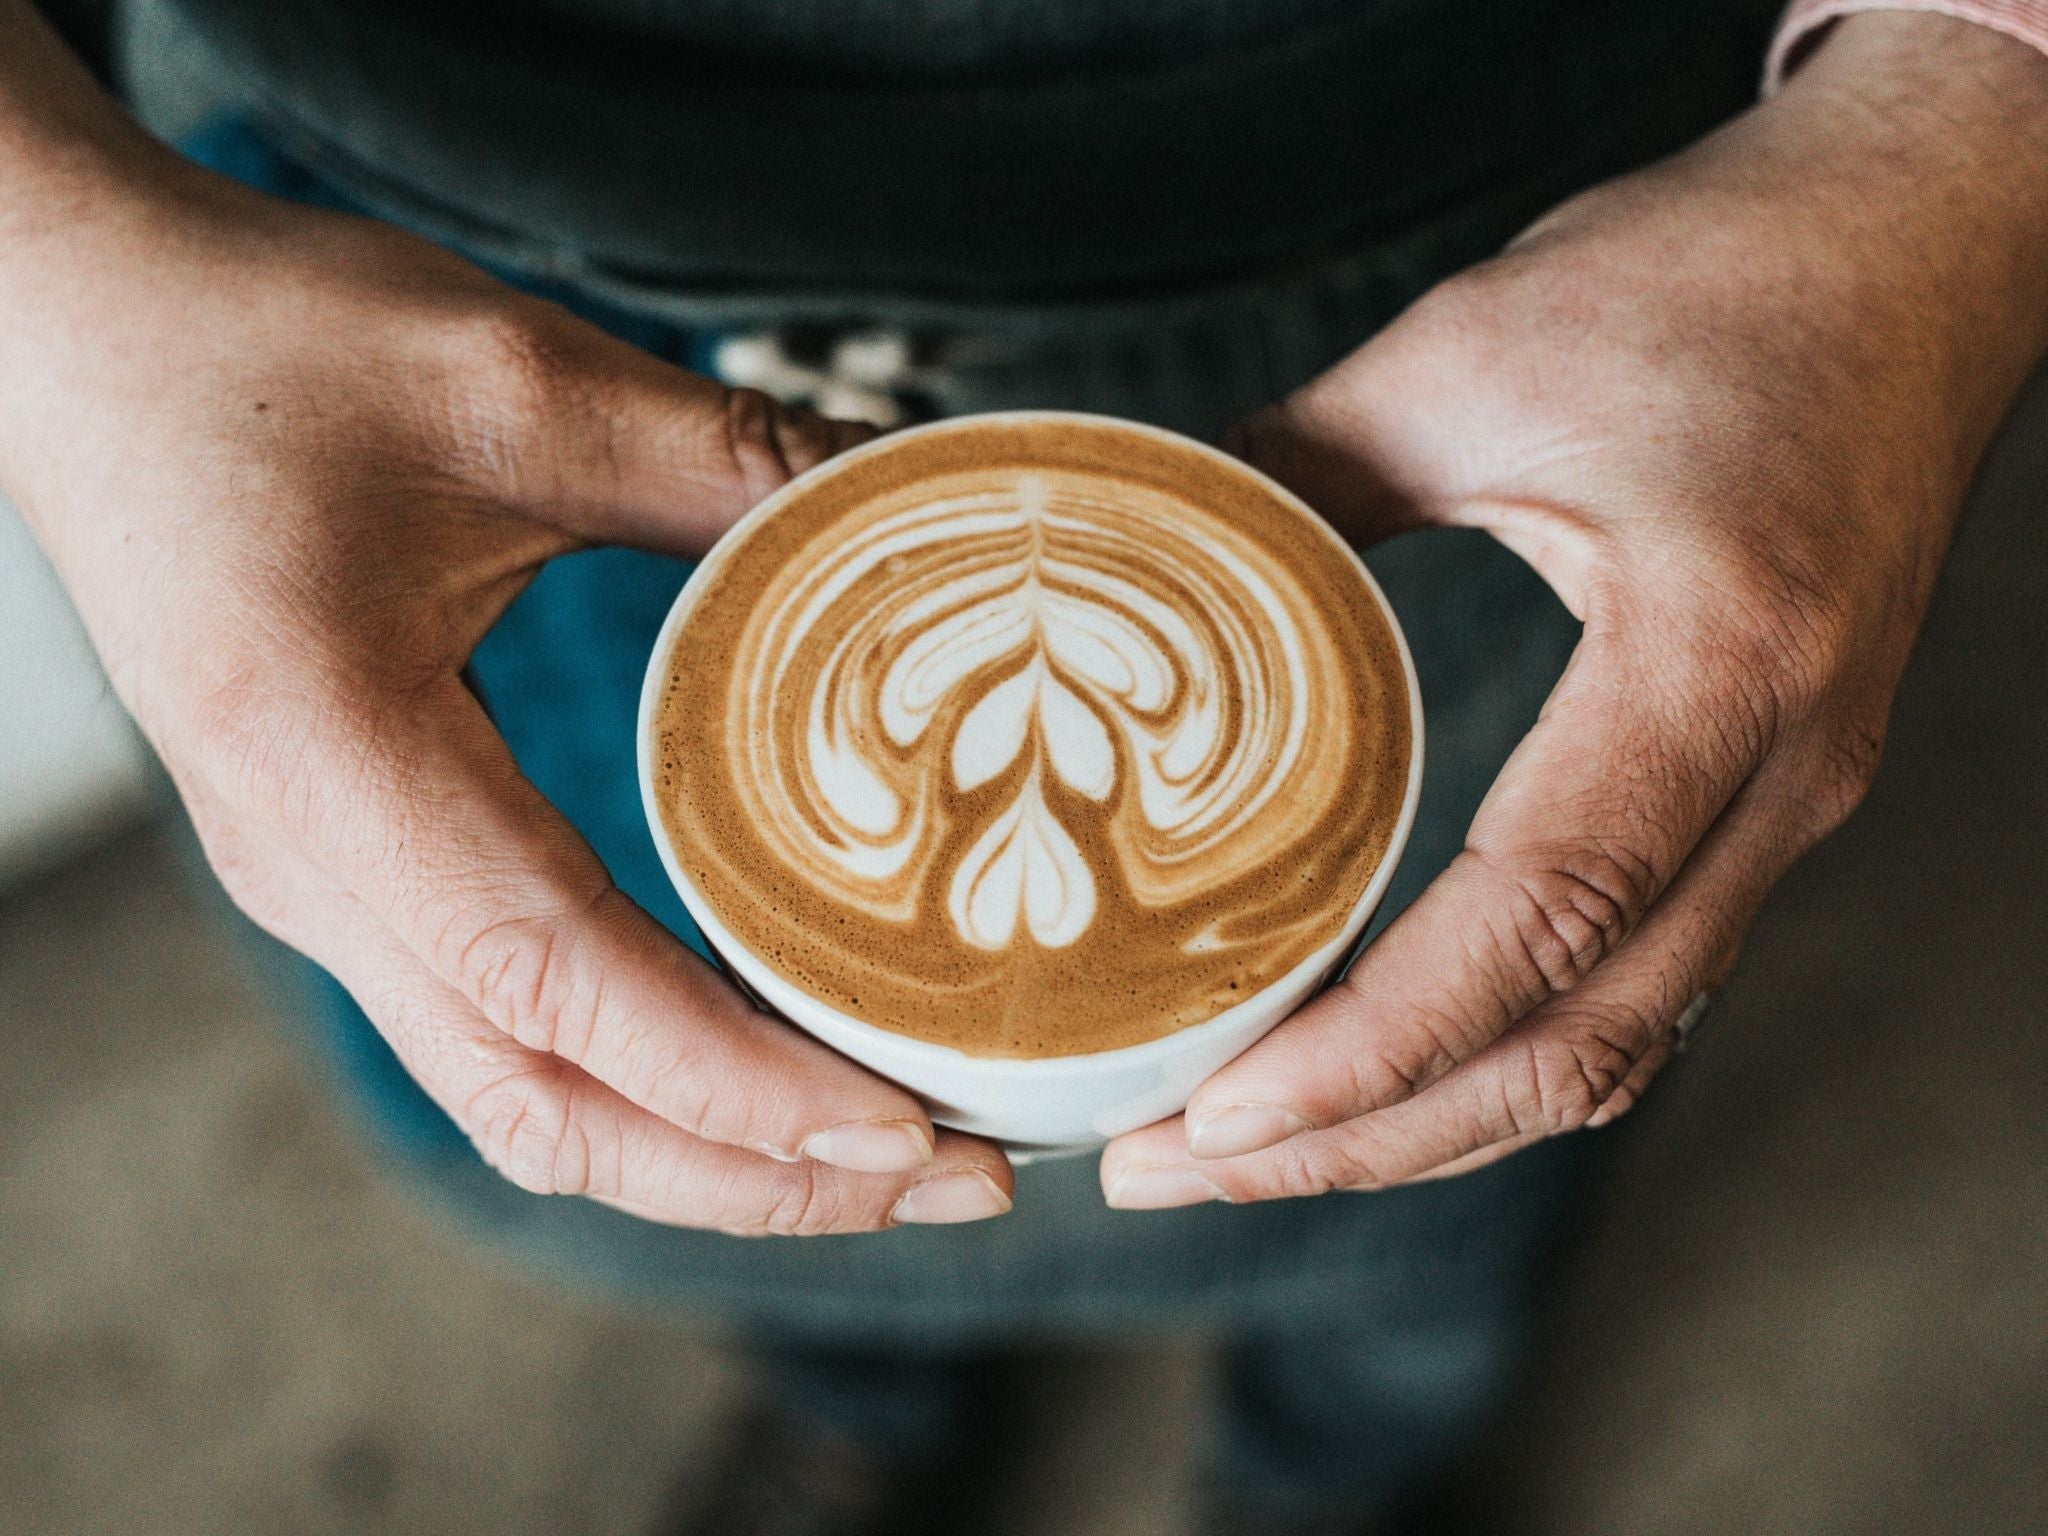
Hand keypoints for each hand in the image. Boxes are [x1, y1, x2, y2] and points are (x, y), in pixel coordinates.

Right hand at [3, 136, 1012, 1232]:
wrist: (77, 332)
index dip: (738, 1085)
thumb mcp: (516, 380)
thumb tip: (920, 501)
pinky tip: (762, 1063)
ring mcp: (324, 886)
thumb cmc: (259, 343)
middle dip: (757, 1175)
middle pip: (548, 1108)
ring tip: (883, 1154)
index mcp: (331, 761)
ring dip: (707, 1155)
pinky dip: (645, 1084)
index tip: (904, 1129)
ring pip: (523, 1100)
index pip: (557, 986)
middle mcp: (313, 869)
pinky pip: (503, 1034)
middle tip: (954, 1178)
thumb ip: (725, 456)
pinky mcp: (351, 868)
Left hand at [1102, 14, 2047, 1205]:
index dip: (1372, 1047)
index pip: (1541, 919)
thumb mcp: (1470, 355)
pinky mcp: (1764, 801)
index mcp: (1717, 661)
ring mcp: (1788, 805)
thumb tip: (1131, 553)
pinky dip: (1497, 1058)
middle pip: (1576, 1043)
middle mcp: (1780, 772)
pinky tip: (1378, 1066)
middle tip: (1167, 1166)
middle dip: (1363, 1139)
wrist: (1914, 246)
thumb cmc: (1715, 279)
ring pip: (1613, 1045)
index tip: (1212, 1113)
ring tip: (1243, 1148)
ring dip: (1426, 1124)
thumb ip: (1291, 470)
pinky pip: (1636, 985)